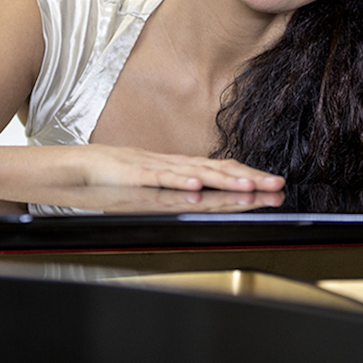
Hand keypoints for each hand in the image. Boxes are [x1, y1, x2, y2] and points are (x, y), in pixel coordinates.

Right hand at [75, 144, 285, 191]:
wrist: (85, 165)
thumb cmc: (120, 176)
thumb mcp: (160, 183)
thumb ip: (183, 188)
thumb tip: (208, 196)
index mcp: (183, 168)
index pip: (223, 170)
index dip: (250, 176)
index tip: (275, 184)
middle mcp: (176, 165)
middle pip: (219, 171)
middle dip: (250, 179)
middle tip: (277, 185)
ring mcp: (158, 169)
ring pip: (197, 174)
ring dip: (225, 181)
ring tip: (249, 187)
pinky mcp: (138, 176)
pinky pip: (162, 180)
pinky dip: (180, 183)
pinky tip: (196, 187)